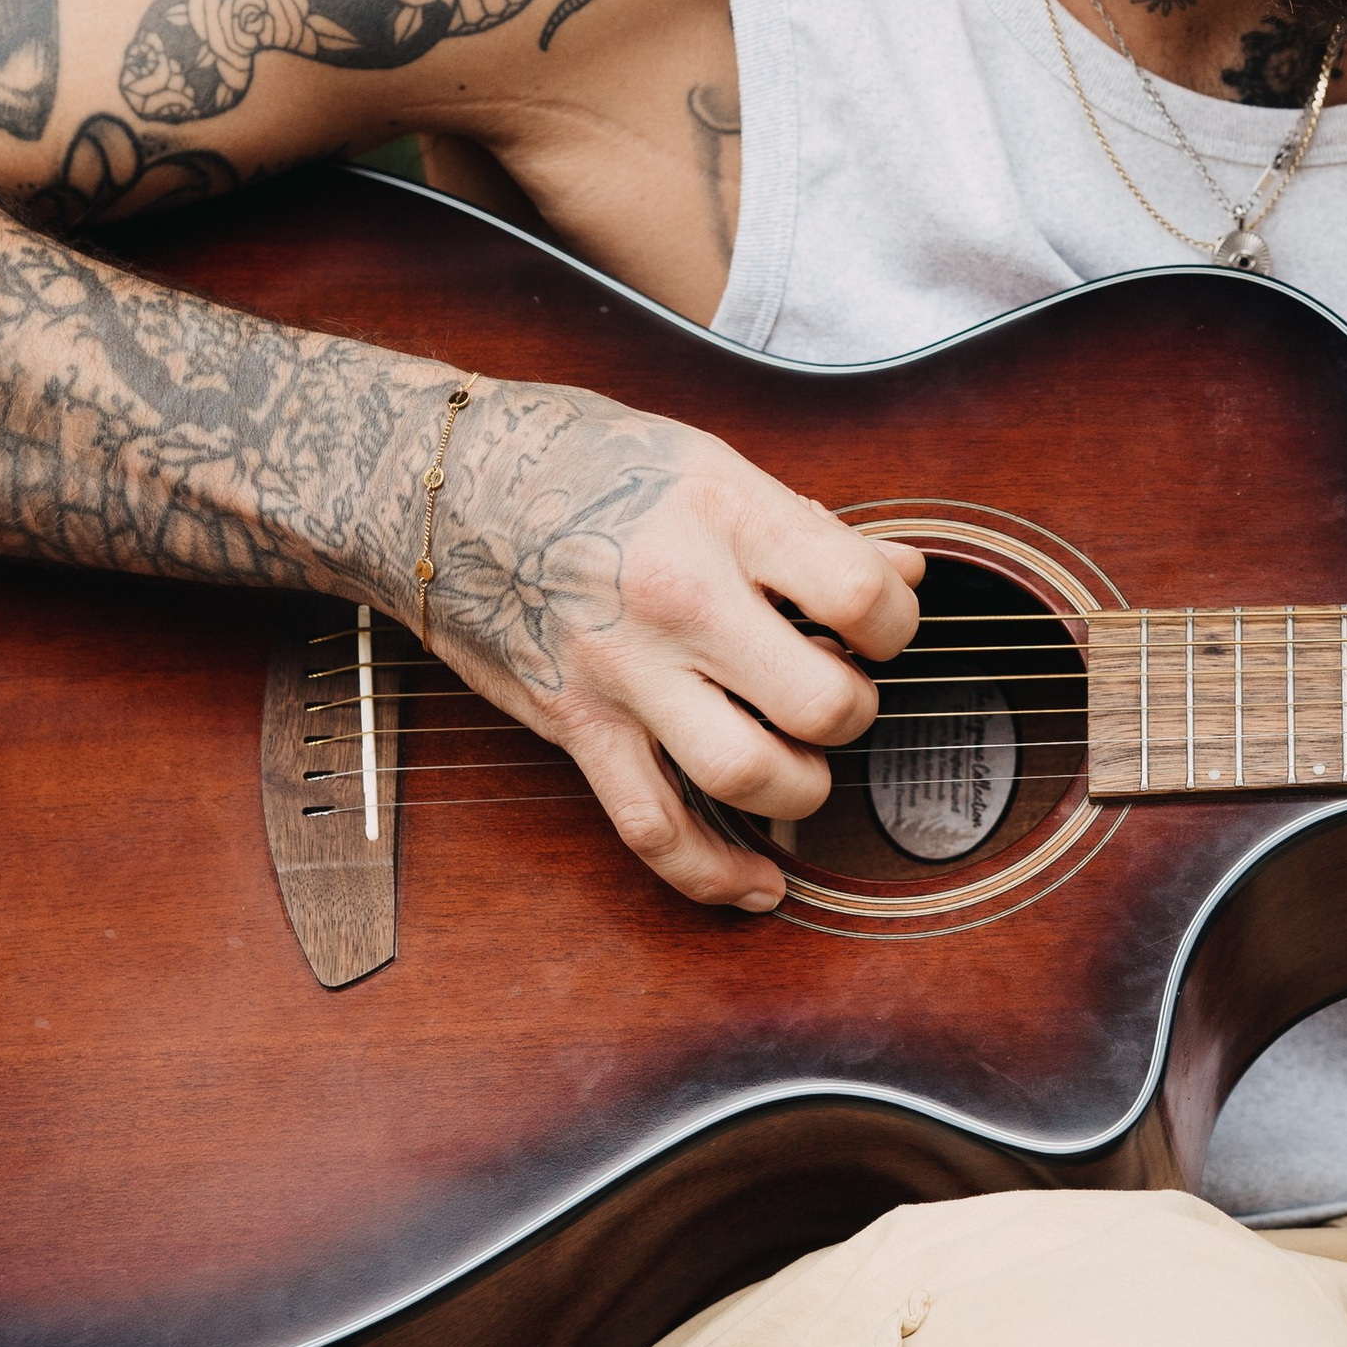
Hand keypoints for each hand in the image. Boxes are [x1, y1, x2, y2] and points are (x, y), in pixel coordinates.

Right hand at [419, 381, 920, 910]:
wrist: (443, 488)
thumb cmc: (585, 461)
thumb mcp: (708, 462)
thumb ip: (808, 529)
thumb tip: (903, 576)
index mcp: (723, 514)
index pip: (860, 597)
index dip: (896, 624)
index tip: (878, 625)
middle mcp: (677, 597)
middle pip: (820, 703)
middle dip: (852, 713)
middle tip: (835, 693)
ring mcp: (624, 671)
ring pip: (748, 777)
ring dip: (801, 789)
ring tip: (800, 763)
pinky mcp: (577, 725)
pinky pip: (653, 829)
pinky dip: (713, 874)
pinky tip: (756, 884)